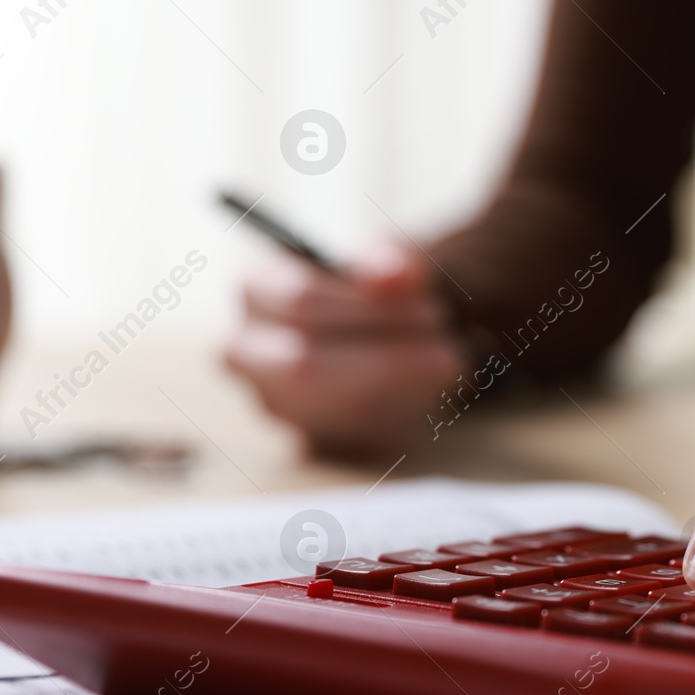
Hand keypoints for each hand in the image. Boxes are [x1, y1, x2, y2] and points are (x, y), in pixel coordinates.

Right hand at [223, 237, 468, 456]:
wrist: (391, 329)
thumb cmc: (378, 287)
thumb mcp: (387, 257)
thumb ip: (390, 259)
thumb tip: (394, 275)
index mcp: (257, 289)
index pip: (298, 299)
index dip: (366, 301)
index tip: (418, 295)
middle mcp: (248, 351)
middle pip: (302, 364)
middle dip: (383, 350)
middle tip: (437, 331)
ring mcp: (273, 401)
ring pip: (334, 409)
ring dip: (403, 383)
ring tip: (445, 356)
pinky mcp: (308, 438)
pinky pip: (359, 436)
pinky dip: (405, 409)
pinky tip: (428, 385)